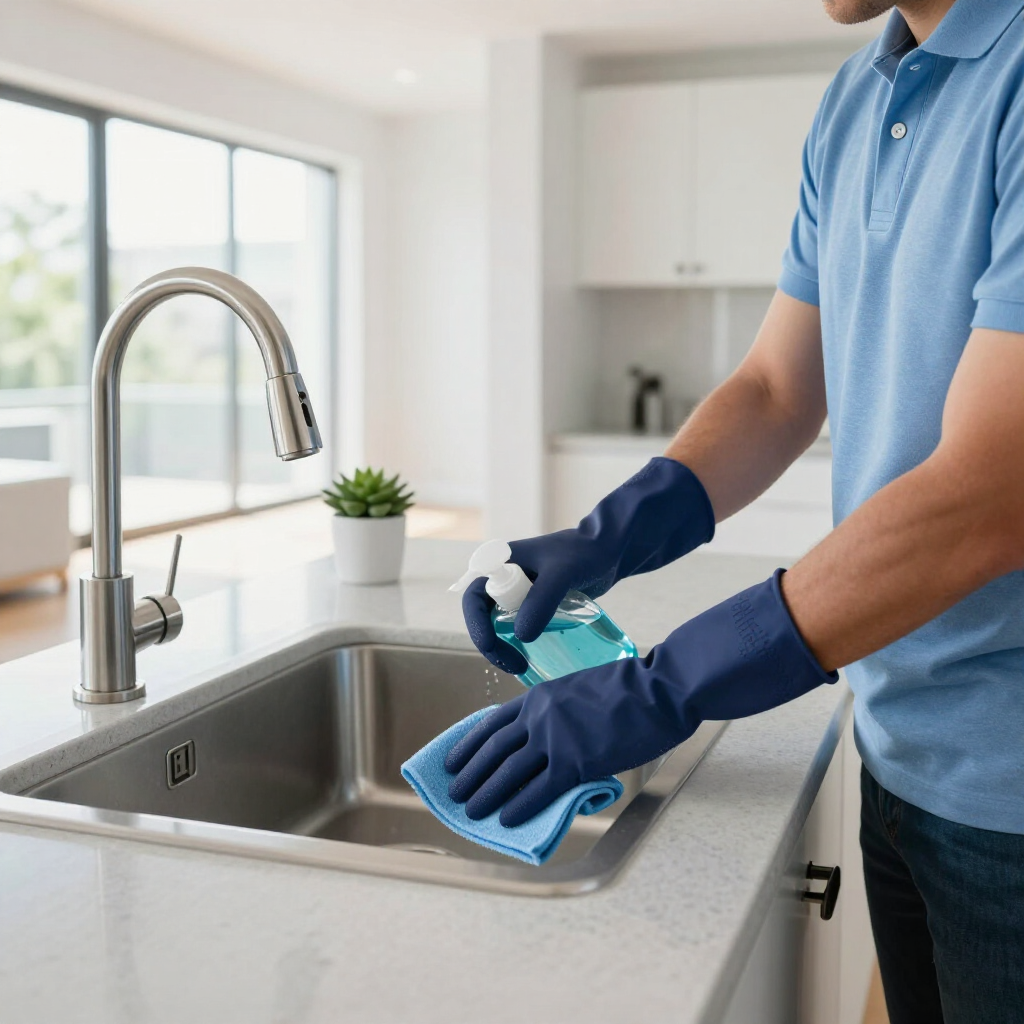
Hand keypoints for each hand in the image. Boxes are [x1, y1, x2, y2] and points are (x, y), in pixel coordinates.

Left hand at [448, 571, 835, 825]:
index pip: (493, 723)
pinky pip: (539, 789)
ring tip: (470, 811)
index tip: (453, 760)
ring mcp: (555, 739)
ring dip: (486, 793)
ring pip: (508, 771)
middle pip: (494, 750)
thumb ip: (556, 711)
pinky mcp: (575, 762)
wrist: (658, 689)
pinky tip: (505, 818)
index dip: (469, 745)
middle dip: (471, 773)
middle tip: (454, 792)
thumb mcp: (579, 689)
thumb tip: (546, 739)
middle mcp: (539, 717)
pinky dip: (519, 806)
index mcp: (539, 696)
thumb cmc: (629, 688)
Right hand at [463, 457, 714, 675]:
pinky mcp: (535, 605)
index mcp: (499, 564)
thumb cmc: (585, 553)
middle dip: (492, 645)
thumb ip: (542, 600)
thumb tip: (521, 637)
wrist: (610, 549)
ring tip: (524, 666)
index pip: (474, 598)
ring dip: (505, 648)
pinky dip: (521, 645)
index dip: (476, 625)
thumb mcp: (562, 574)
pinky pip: (520, 628)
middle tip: (516, 665)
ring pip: (500, 626)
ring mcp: (519, 593)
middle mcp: (503, 579)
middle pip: (483, 618)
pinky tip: (534, 659)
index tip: (493, 647)